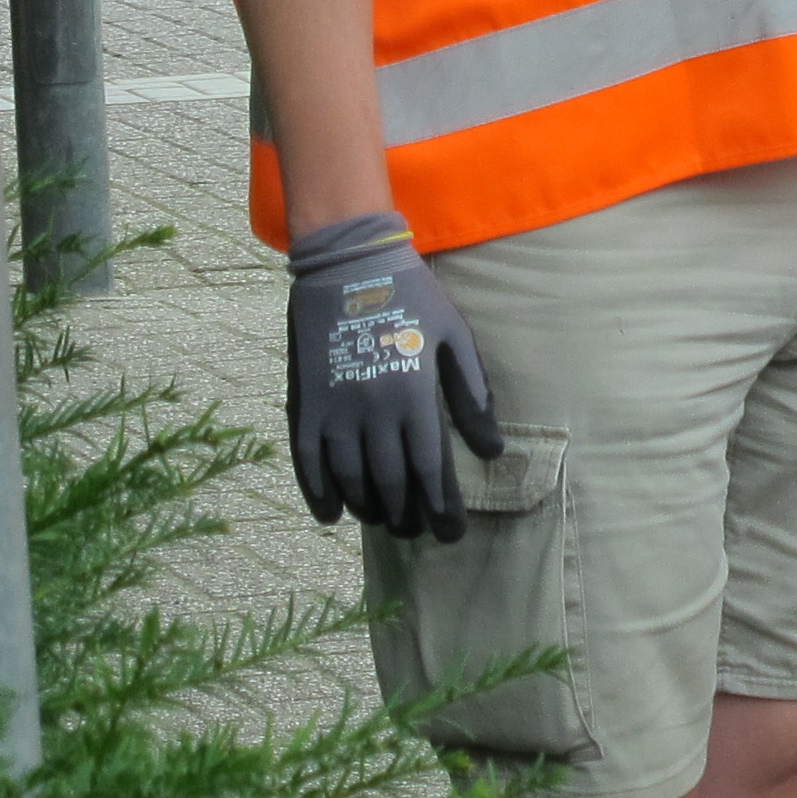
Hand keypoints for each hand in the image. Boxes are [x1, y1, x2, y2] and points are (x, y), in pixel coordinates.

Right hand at [285, 210, 504, 543]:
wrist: (347, 264)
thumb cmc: (412, 297)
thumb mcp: (454, 337)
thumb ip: (472, 395)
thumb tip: (492, 449)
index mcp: (412, 395)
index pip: (429, 470)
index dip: (441, 507)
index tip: (452, 534)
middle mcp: (370, 410)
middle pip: (389, 482)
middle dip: (407, 514)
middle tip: (419, 532)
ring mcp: (332, 409)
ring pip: (348, 478)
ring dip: (368, 507)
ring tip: (386, 520)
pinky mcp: (304, 403)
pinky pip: (307, 462)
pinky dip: (318, 493)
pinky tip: (333, 515)